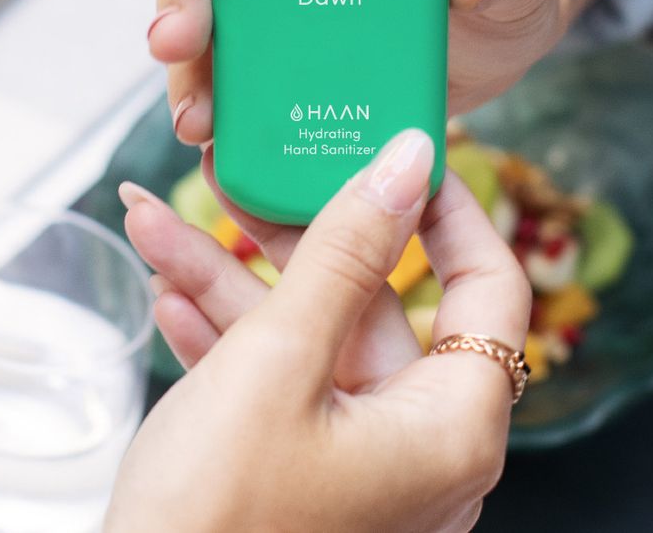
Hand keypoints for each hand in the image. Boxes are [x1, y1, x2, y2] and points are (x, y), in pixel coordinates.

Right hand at [106, 130, 530, 532]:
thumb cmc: (215, 525)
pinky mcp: (302, 470)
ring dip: (231, 282)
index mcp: (449, 426)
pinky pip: (277, 381)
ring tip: (163, 228)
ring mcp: (357, 459)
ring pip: (310, 336)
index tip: (398, 156)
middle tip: (245, 179)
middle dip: (290, 237)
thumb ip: (347, 250)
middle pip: (374, 302)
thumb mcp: (279, 360)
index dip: (448, 210)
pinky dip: (225, 338)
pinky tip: (169, 294)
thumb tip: (407, 161)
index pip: (489, 285)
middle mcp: (416, 444)